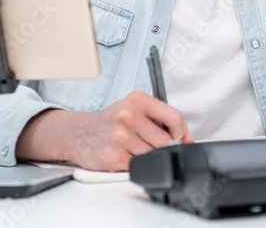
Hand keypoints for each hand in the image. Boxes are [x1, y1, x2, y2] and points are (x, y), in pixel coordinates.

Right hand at [16, 91, 193, 170]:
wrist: (77, 133)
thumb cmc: (110, 122)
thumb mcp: (134, 110)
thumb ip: (162, 121)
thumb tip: (188, 139)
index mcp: (137, 100)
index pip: (174, 117)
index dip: (181, 132)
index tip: (177, 137)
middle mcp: (128, 115)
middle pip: (166, 140)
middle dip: (163, 147)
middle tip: (150, 145)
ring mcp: (120, 136)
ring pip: (153, 155)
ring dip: (148, 156)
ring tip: (133, 149)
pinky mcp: (114, 156)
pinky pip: (139, 166)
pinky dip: (136, 165)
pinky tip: (125, 156)